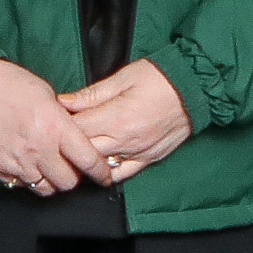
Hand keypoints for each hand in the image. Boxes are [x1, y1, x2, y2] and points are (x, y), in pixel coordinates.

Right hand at [0, 58, 115, 195]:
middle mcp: (39, 150)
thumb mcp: (47, 95)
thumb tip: (75, 135)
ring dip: (49, 181)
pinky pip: (20, 185)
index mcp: (56, 128)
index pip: (88, 161)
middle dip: (73, 177)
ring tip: (46, 167)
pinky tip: (24, 163)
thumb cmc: (8, 84)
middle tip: (70, 168)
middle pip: (68, 182)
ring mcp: (17, 163)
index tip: (103, 175)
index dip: (100, 172)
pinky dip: (26, 178)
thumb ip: (63, 119)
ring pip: (45, 189)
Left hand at [59, 62, 194, 182]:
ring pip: (100, 166)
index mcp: (116, 118)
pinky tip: (99, 163)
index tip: (56, 118)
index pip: (76, 130)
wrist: (195, 88)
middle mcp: (125, 141)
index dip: (62, 124)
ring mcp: (137, 153)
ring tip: (78, 148)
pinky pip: (122, 174)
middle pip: (84, 151)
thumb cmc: (160, 78)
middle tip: (63, 133)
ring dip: (86, 159)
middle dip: (70, 143)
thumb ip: (91, 94)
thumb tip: (64, 102)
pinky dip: (107, 171)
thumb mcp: (123, 78)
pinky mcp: (149, 159)